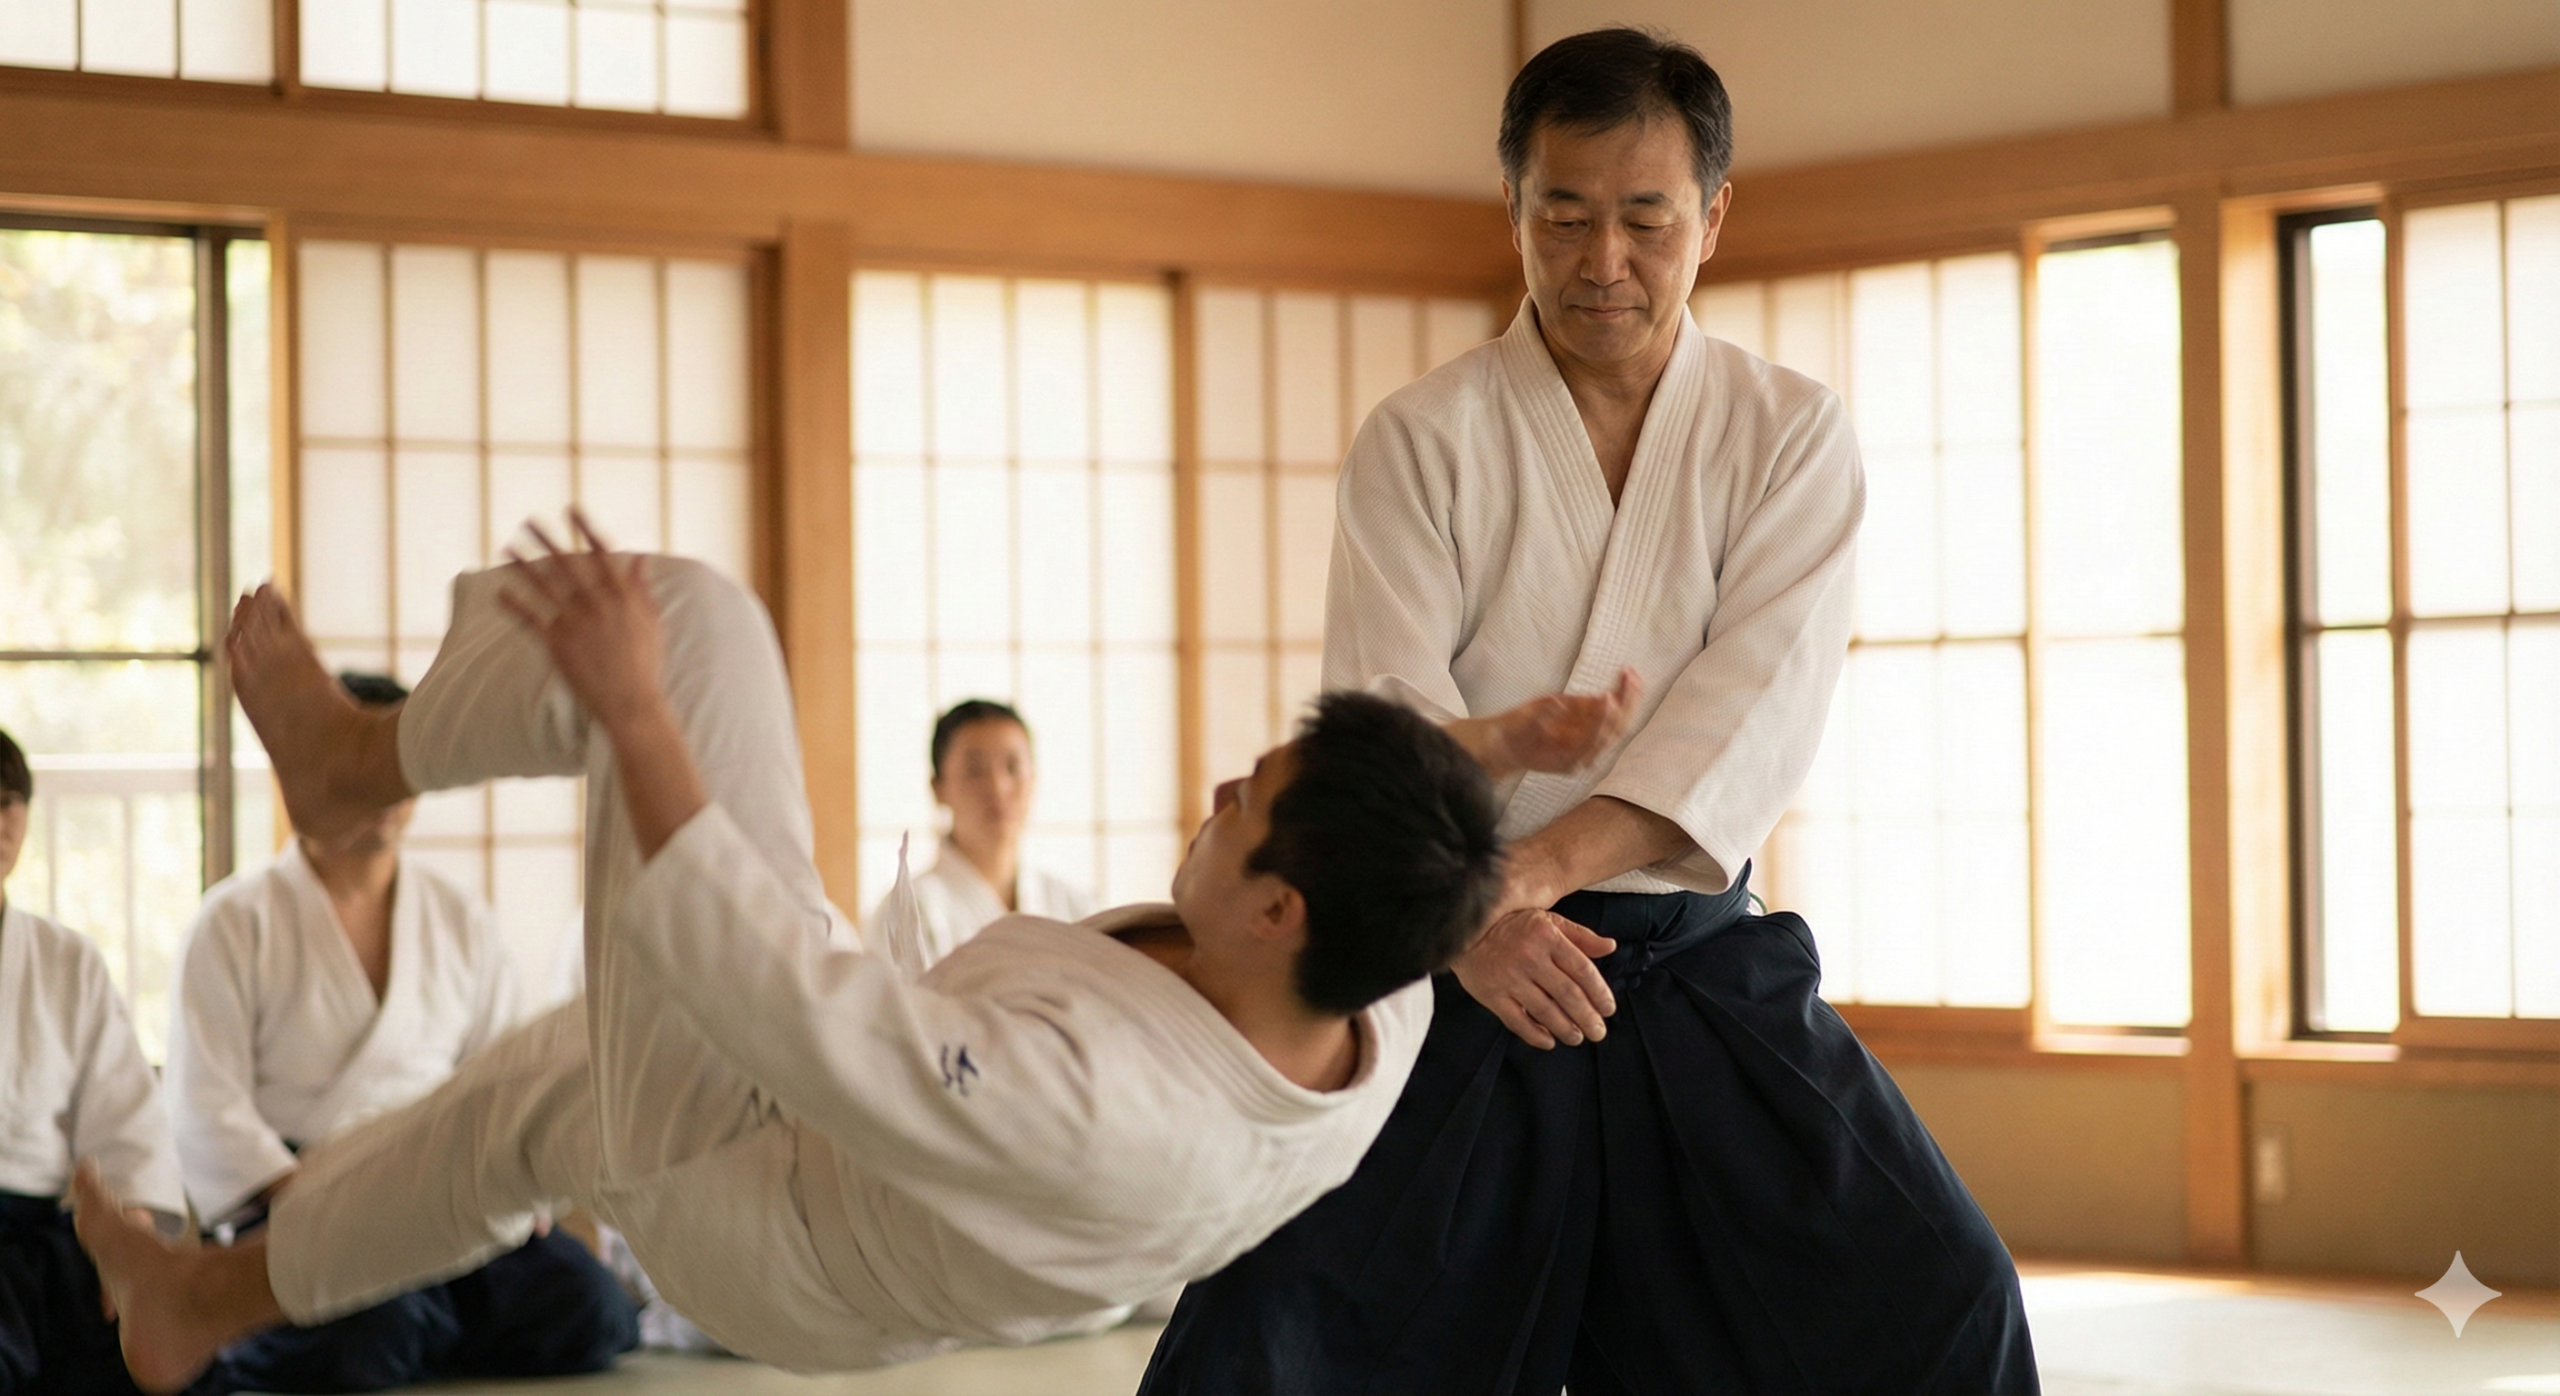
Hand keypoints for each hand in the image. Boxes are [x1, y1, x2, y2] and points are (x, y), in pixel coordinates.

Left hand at [499, 510, 665, 732]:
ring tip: (507, 548)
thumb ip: (642, 587)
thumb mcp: (651, 621)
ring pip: (543, 586)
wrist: (632, 702)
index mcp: (622, 595)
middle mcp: (597, 603)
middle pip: (566, 563)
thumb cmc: (645, 663)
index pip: (601, 552)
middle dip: (545, 539)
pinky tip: (500, 590)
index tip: (571, 509)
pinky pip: (531, 618)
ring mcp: (576, 622)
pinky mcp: (558, 643)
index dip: (584, 529)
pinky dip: (514, 604)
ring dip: (522, 564)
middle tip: (528, 520)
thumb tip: (641, 558)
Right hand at [1452, 907, 1617, 1048]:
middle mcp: (1530, 958)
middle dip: (1588, 1018)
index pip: (1583, 971)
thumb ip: (1580, 936)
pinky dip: (1535, 1036)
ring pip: (1546, 1011)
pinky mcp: (1491, 994)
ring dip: (1566, 1029)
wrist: (1464, 927)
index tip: (1609, 1009)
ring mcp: (1510, 978)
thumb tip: (1610, 947)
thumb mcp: (1548, 921)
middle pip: (1568, 995)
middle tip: (1598, 1032)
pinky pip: (1518, 1021)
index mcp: (1548, 937)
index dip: (1600, 993)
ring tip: (1577, 1038)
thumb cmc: (1511, 923)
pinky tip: (1549, 1041)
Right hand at [1483, 667, 1640, 776]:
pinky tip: (1629, 678)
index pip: (1593, 740)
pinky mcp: (1592, 730)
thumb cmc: (1514, 736)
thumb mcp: (1520, 726)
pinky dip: (1622, 696)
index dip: (1600, 718)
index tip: (1605, 697)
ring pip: (1620, 723)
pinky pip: (1614, 715)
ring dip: (1629, 698)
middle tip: (1628, 680)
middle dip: (1624, 705)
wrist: (1510, 746)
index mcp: (1570, 760)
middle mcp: (1586, 755)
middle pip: (1614, 732)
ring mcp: (1592, 743)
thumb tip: (1558, 705)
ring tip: (1632, 674)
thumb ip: (1538, 718)